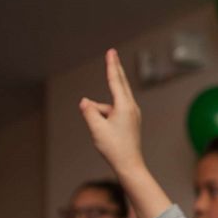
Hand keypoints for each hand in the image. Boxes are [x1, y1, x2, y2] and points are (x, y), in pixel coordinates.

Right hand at [79, 49, 144, 177]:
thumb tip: (85, 101)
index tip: (111, 52)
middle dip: (114, 70)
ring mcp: (132, 115)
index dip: (111, 65)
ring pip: (110, 105)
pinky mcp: (130, 122)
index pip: (116, 80)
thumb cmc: (115, 148)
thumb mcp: (96, 128)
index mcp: (124, 106)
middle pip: (120, 84)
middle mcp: (131, 108)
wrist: (129, 165)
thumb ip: (89, 111)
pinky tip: (103, 133)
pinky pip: (113, 113)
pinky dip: (104, 117)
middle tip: (112, 53)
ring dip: (100, 112)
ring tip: (102, 134)